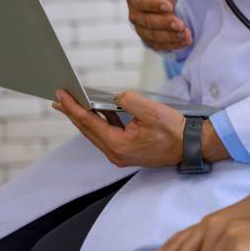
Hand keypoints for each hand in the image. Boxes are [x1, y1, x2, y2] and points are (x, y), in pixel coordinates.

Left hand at [53, 89, 184, 166]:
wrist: (191, 146)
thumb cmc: (174, 131)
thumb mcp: (151, 110)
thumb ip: (128, 100)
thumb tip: (116, 98)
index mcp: (118, 145)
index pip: (89, 123)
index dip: (73, 108)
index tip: (60, 96)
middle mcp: (116, 153)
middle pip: (88, 130)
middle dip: (73, 113)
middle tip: (59, 99)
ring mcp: (121, 154)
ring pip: (96, 133)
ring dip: (85, 118)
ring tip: (72, 104)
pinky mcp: (127, 151)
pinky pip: (108, 134)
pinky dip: (100, 122)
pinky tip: (96, 111)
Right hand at [126, 0, 191, 50]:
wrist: (162, 6)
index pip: (142, 1)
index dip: (154, 4)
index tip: (168, 6)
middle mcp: (135, 14)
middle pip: (148, 21)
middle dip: (165, 23)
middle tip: (180, 24)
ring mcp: (141, 29)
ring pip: (154, 36)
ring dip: (170, 37)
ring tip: (186, 34)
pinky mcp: (149, 41)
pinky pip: (159, 46)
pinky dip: (172, 45)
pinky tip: (185, 42)